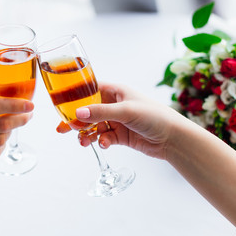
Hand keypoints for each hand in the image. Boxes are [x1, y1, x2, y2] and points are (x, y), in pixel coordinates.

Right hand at [57, 82, 185, 159]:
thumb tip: (76, 113)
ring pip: (94, 126)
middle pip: (88, 111)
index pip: (90, 90)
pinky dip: (101, 141)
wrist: (172, 139)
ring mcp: (117, 121)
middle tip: (64, 129)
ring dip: (87, 134)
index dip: (75, 97)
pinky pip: (104, 138)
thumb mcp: (126, 111)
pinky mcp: (120, 136)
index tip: (62, 106)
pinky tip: (104, 144)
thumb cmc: (154, 116)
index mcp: (116, 92)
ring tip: (83, 142)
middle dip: (77, 120)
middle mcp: (114, 105)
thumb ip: (101, 112)